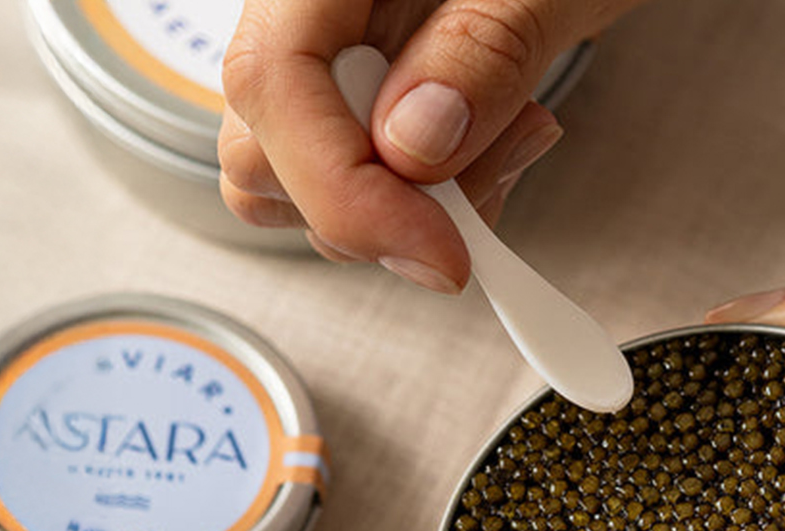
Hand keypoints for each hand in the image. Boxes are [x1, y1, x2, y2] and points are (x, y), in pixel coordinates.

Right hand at [218, 0, 643, 288]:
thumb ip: (482, 52)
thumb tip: (412, 147)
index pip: (273, 82)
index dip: (346, 191)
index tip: (439, 252)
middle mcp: (305, 5)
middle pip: (265, 146)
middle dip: (383, 204)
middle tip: (502, 170)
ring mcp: (329, 44)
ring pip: (299, 175)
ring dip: (410, 204)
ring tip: (518, 138)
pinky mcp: (364, 80)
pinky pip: (354, 167)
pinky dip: (426, 192)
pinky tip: (500, 141)